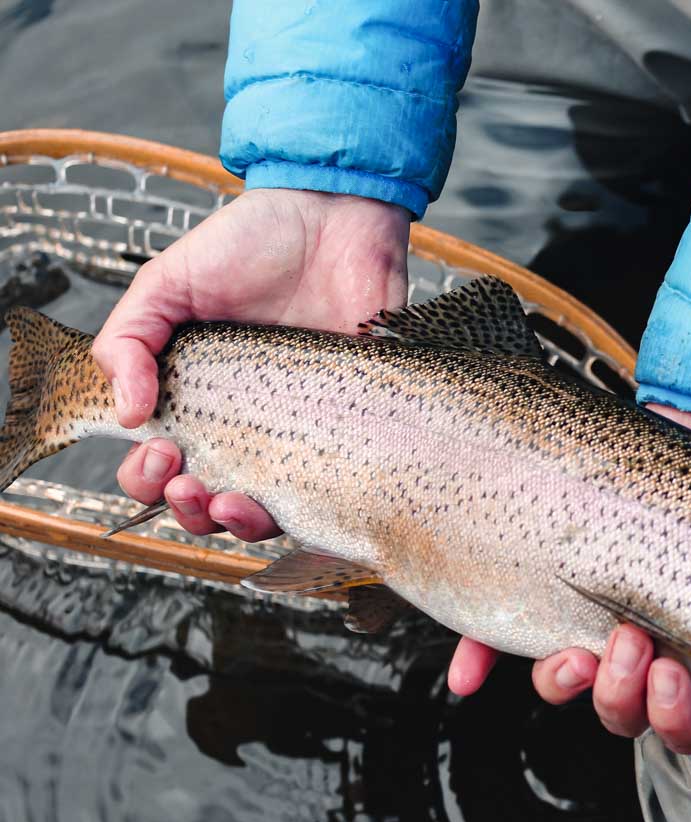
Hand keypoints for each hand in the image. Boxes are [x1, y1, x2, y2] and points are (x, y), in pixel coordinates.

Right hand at [93, 188, 410, 538]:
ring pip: (265, 512)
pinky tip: (291, 499)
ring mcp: (302, 432)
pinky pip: (334, 492)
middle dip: (186, 510)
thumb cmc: (252, 244)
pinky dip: (309, 511)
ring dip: (236, 523)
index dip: (147, 479)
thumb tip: (127, 415)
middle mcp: (246, 425)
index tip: (159, 450)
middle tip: (187, 480)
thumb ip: (129, 339)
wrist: (336, 218)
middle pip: (206, 503)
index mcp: (195, 398)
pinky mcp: (353, 430)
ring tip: (229, 501)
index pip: (160, 467)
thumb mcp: (169, 281)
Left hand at [450, 406, 690, 754]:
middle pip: (630, 715)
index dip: (681, 724)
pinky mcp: (548, 579)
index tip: (676, 684)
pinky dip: (483, 659)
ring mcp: (601, 613)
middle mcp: (659, 643)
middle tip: (633, 648)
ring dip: (567, 683)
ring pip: (573, 684)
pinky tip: (472, 674)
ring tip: (578, 643)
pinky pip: (503, 636)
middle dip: (625, 700)